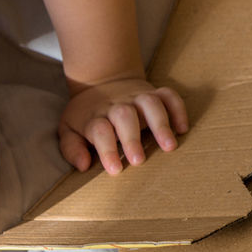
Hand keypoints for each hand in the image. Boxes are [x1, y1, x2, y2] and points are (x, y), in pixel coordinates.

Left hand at [58, 78, 187, 174]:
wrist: (99, 82)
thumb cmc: (85, 116)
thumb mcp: (68, 130)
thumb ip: (72, 148)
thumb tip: (83, 165)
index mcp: (95, 117)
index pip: (99, 130)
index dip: (107, 149)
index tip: (115, 169)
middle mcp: (117, 106)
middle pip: (124, 116)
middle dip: (132, 138)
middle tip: (139, 161)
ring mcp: (136, 97)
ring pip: (150, 104)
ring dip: (161, 124)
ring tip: (169, 147)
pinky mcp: (153, 93)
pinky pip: (169, 96)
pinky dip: (178, 109)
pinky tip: (182, 128)